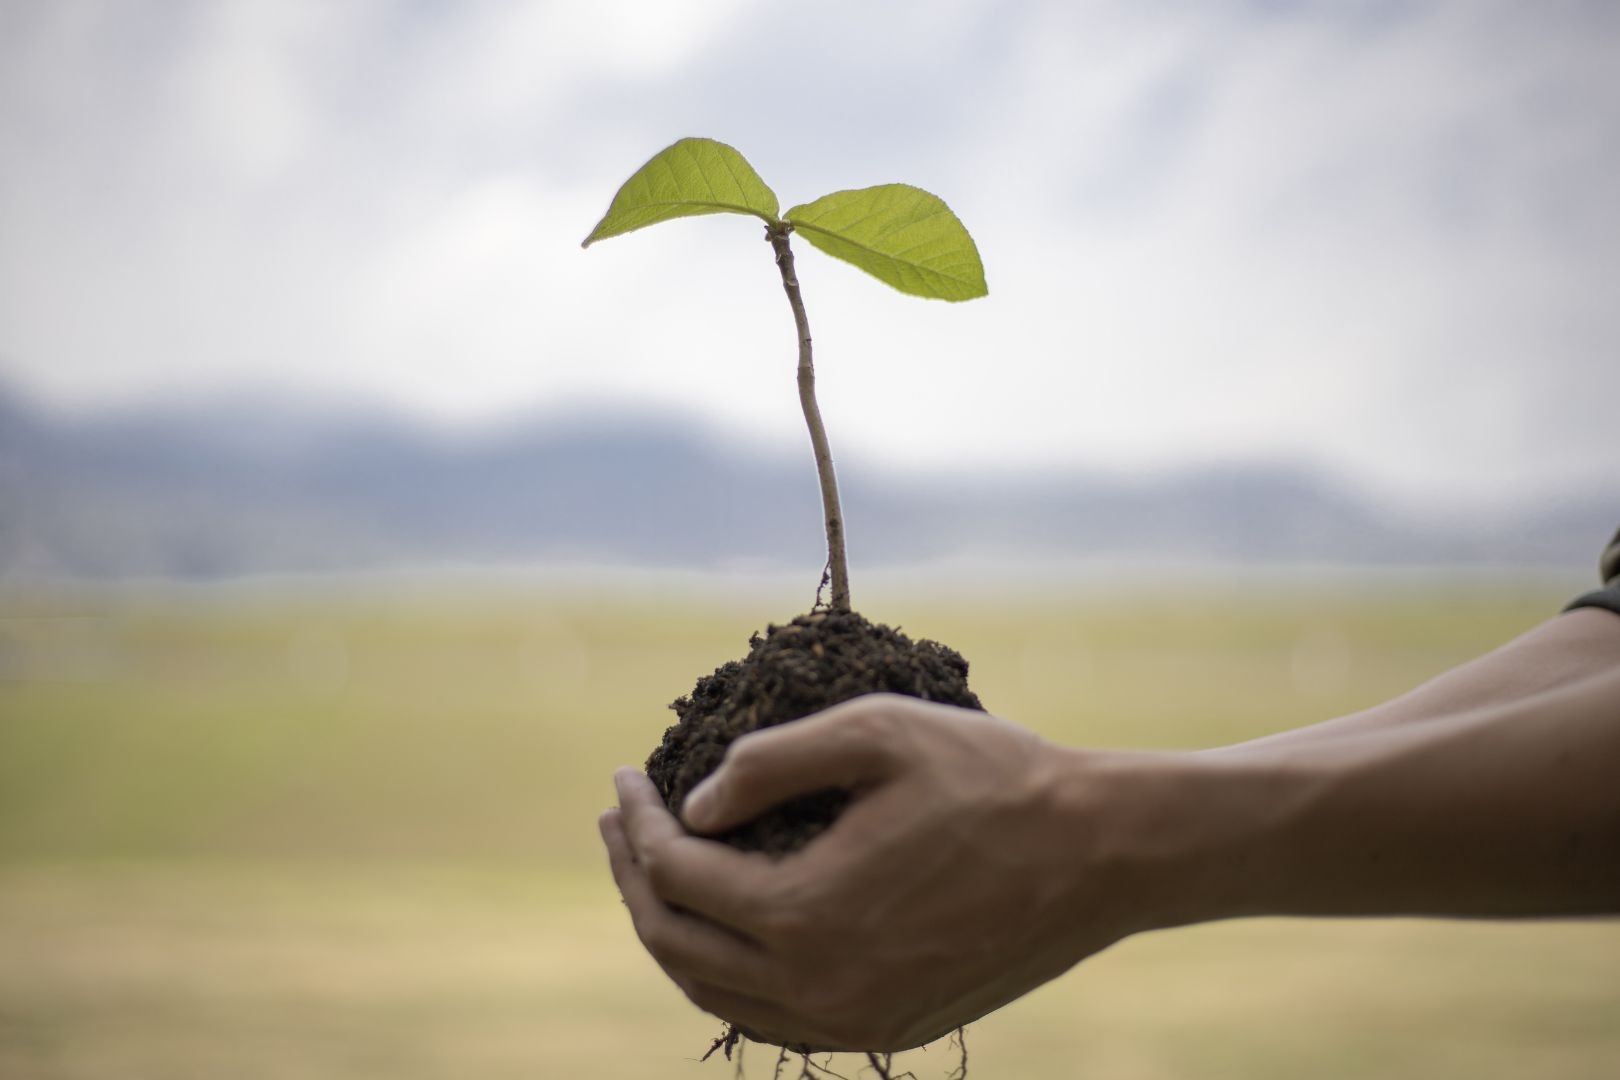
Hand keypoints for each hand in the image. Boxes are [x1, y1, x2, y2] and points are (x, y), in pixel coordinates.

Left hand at [599, 694, 1146, 1050]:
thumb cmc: (993, 778)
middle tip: (618, 819)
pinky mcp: (887, 1028)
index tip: (624, 774)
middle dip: (633, 877)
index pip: (678, 873)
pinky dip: (726, 973)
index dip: (638, 821)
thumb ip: (768, 763)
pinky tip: (726, 927)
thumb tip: (693, 805)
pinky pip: (773, 1017)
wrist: (1099, 854)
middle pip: (679, 944)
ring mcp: (854, 1021)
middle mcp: (819, 989)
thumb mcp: (876, 732)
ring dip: (672, 929)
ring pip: (718, 992)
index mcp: (806, 915)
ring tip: (652, 870)